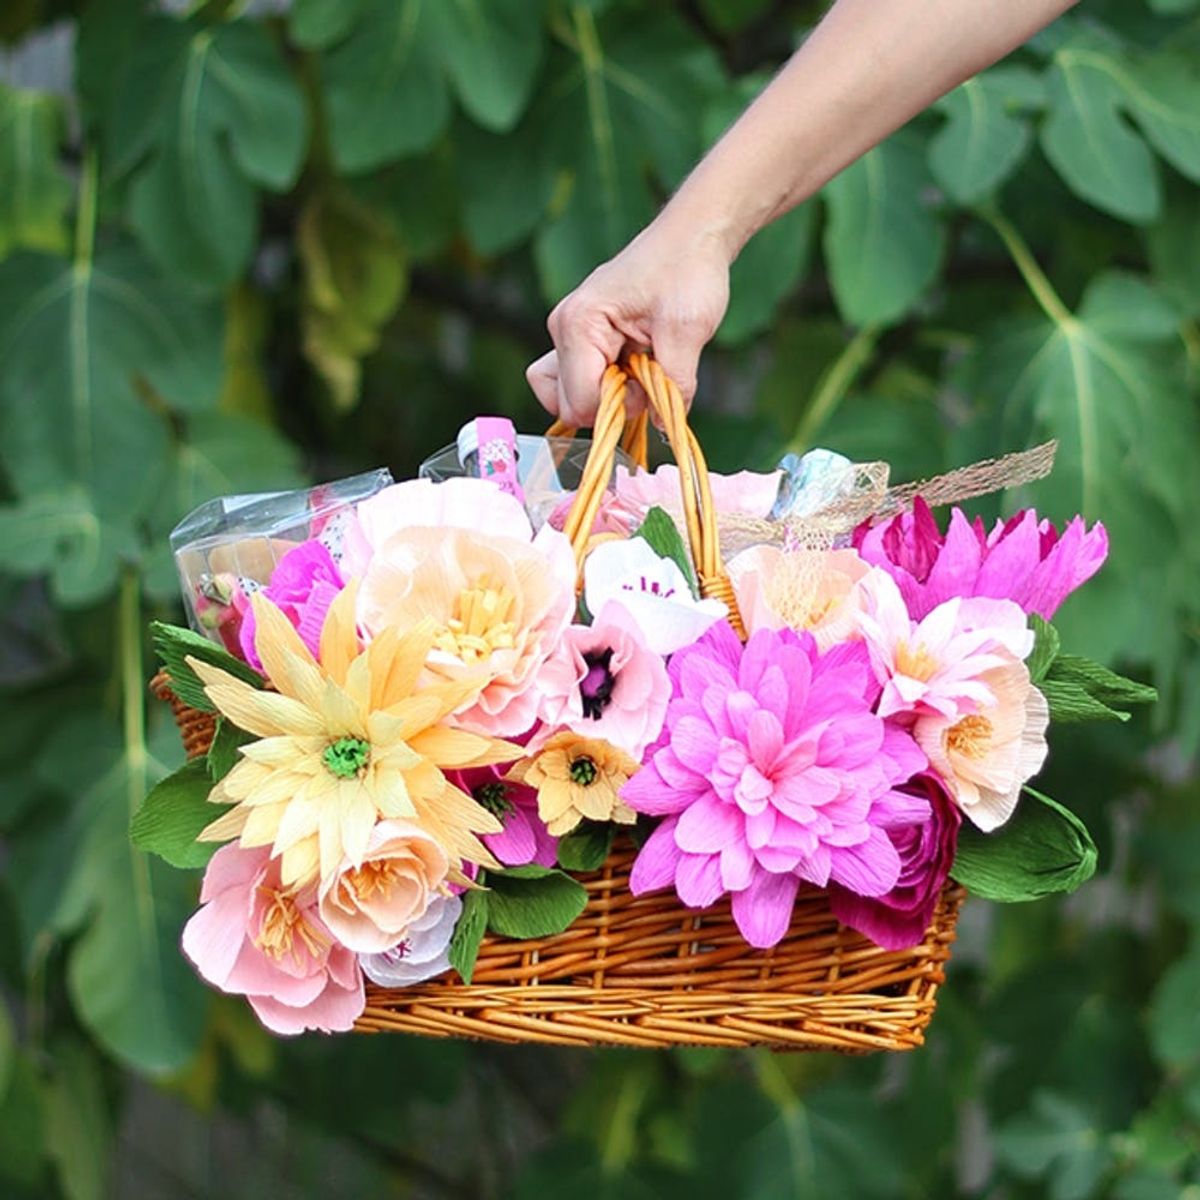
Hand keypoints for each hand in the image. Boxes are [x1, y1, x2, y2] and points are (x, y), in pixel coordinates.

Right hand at [526, 218, 731, 426]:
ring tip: (640, 372)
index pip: (579, 403)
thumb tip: (665, 423)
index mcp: (579, 324)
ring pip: (570, 397)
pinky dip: (607, 387)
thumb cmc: (687, 271)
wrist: (691, 238)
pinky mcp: (582, 340)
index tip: (650, 389)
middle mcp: (564, 329)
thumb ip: (674, 384)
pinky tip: (636, 367)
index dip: (618, 410)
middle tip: (646, 378)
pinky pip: (581, 382)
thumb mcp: (688, 330)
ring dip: (607, 398)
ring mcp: (569, 335)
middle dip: (611, 405)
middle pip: (569, 405)